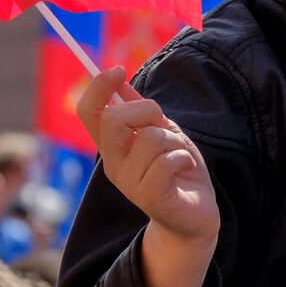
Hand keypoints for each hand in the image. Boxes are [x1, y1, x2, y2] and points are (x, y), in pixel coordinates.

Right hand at [77, 67, 219, 286]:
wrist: (195, 216)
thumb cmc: (178, 171)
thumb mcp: (161, 133)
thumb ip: (141, 112)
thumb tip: (120, 82)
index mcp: (113, 147)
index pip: (90, 112)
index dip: (99, 86)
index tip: (118, 70)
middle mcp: (114, 164)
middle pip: (113, 119)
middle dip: (146, 110)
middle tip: (163, 124)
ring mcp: (130, 183)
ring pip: (150, 138)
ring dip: (175, 141)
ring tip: (179, 157)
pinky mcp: (151, 197)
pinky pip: (167, 161)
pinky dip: (184, 159)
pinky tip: (185, 170)